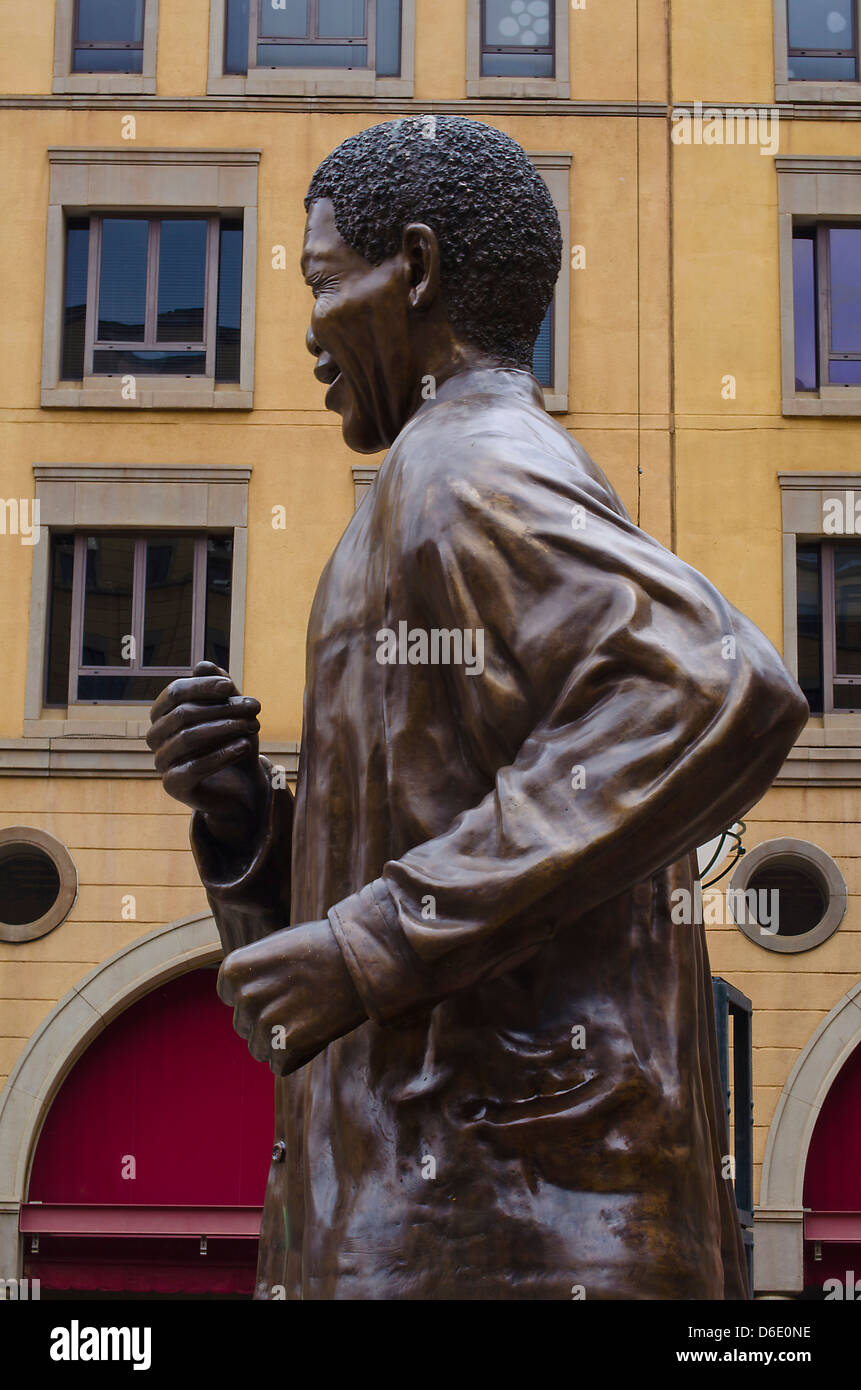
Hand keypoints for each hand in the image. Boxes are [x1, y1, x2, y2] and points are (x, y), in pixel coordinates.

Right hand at [147, 660, 269, 848]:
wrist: (241, 785)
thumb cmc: (232, 740)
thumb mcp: (231, 711)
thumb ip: (218, 689)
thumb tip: (203, 664)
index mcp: (162, 713)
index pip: (175, 692)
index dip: (202, 686)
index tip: (230, 687)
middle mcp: (155, 736)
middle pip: (183, 714)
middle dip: (222, 707)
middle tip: (255, 707)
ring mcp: (161, 762)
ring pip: (189, 738)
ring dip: (226, 728)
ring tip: (254, 725)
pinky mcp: (173, 785)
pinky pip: (195, 766)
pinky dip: (222, 754)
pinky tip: (245, 746)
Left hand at [217, 919, 366, 1074]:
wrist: (361, 958)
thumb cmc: (321, 948)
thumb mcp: (275, 948)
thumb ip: (252, 974)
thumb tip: (241, 1000)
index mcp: (234, 969)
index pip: (231, 999)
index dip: (259, 995)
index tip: (283, 984)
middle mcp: (244, 996)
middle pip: (245, 1026)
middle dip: (269, 1019)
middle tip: (301, 1001)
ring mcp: (266, 1020)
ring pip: (261, 1049)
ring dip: (282, 1040)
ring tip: (309, 1016)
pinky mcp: (288, 1043)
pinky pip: (280, 1065)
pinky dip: (298, 1056)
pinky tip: (315, 1032)